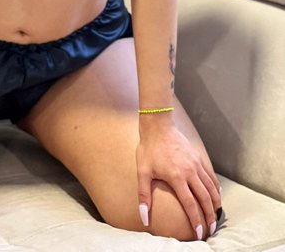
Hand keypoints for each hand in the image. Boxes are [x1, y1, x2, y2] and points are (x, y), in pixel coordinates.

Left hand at [136, 122, 221, 239]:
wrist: (158, 126)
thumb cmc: (149, 148)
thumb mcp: (143, 172)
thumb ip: (144, 195)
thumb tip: (143, 217)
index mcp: (177, 177)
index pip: (190, 204)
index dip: (196, 220)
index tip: (199, 233)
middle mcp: (190, 171)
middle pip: (205, 198)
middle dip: (210, 215)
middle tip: (211, 229)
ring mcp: (196, 163)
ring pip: (211, 187)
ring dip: (215, 203)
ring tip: (217, 215)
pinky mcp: (198, 157)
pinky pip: (211, 175)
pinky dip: (216, 187)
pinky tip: (217, 194)